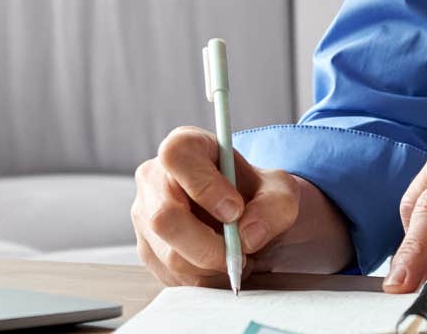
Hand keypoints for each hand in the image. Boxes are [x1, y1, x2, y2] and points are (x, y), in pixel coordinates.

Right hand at [132, 125, 354, 286]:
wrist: (249, 219)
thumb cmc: (258, 195)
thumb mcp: (281, 192)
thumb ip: (274, 207)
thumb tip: (248, 234)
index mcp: (184, 147)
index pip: (177, 157)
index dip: (205, 186)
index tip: (235, 210)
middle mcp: (154, 178)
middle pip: (164, 218)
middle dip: (209, 246)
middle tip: (240, 252)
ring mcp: (144, 216)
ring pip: (170, 255)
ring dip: (212, 267)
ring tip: (237, 257)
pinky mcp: (148, 250)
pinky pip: (173, 276)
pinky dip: (205, 279)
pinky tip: (220, 266)